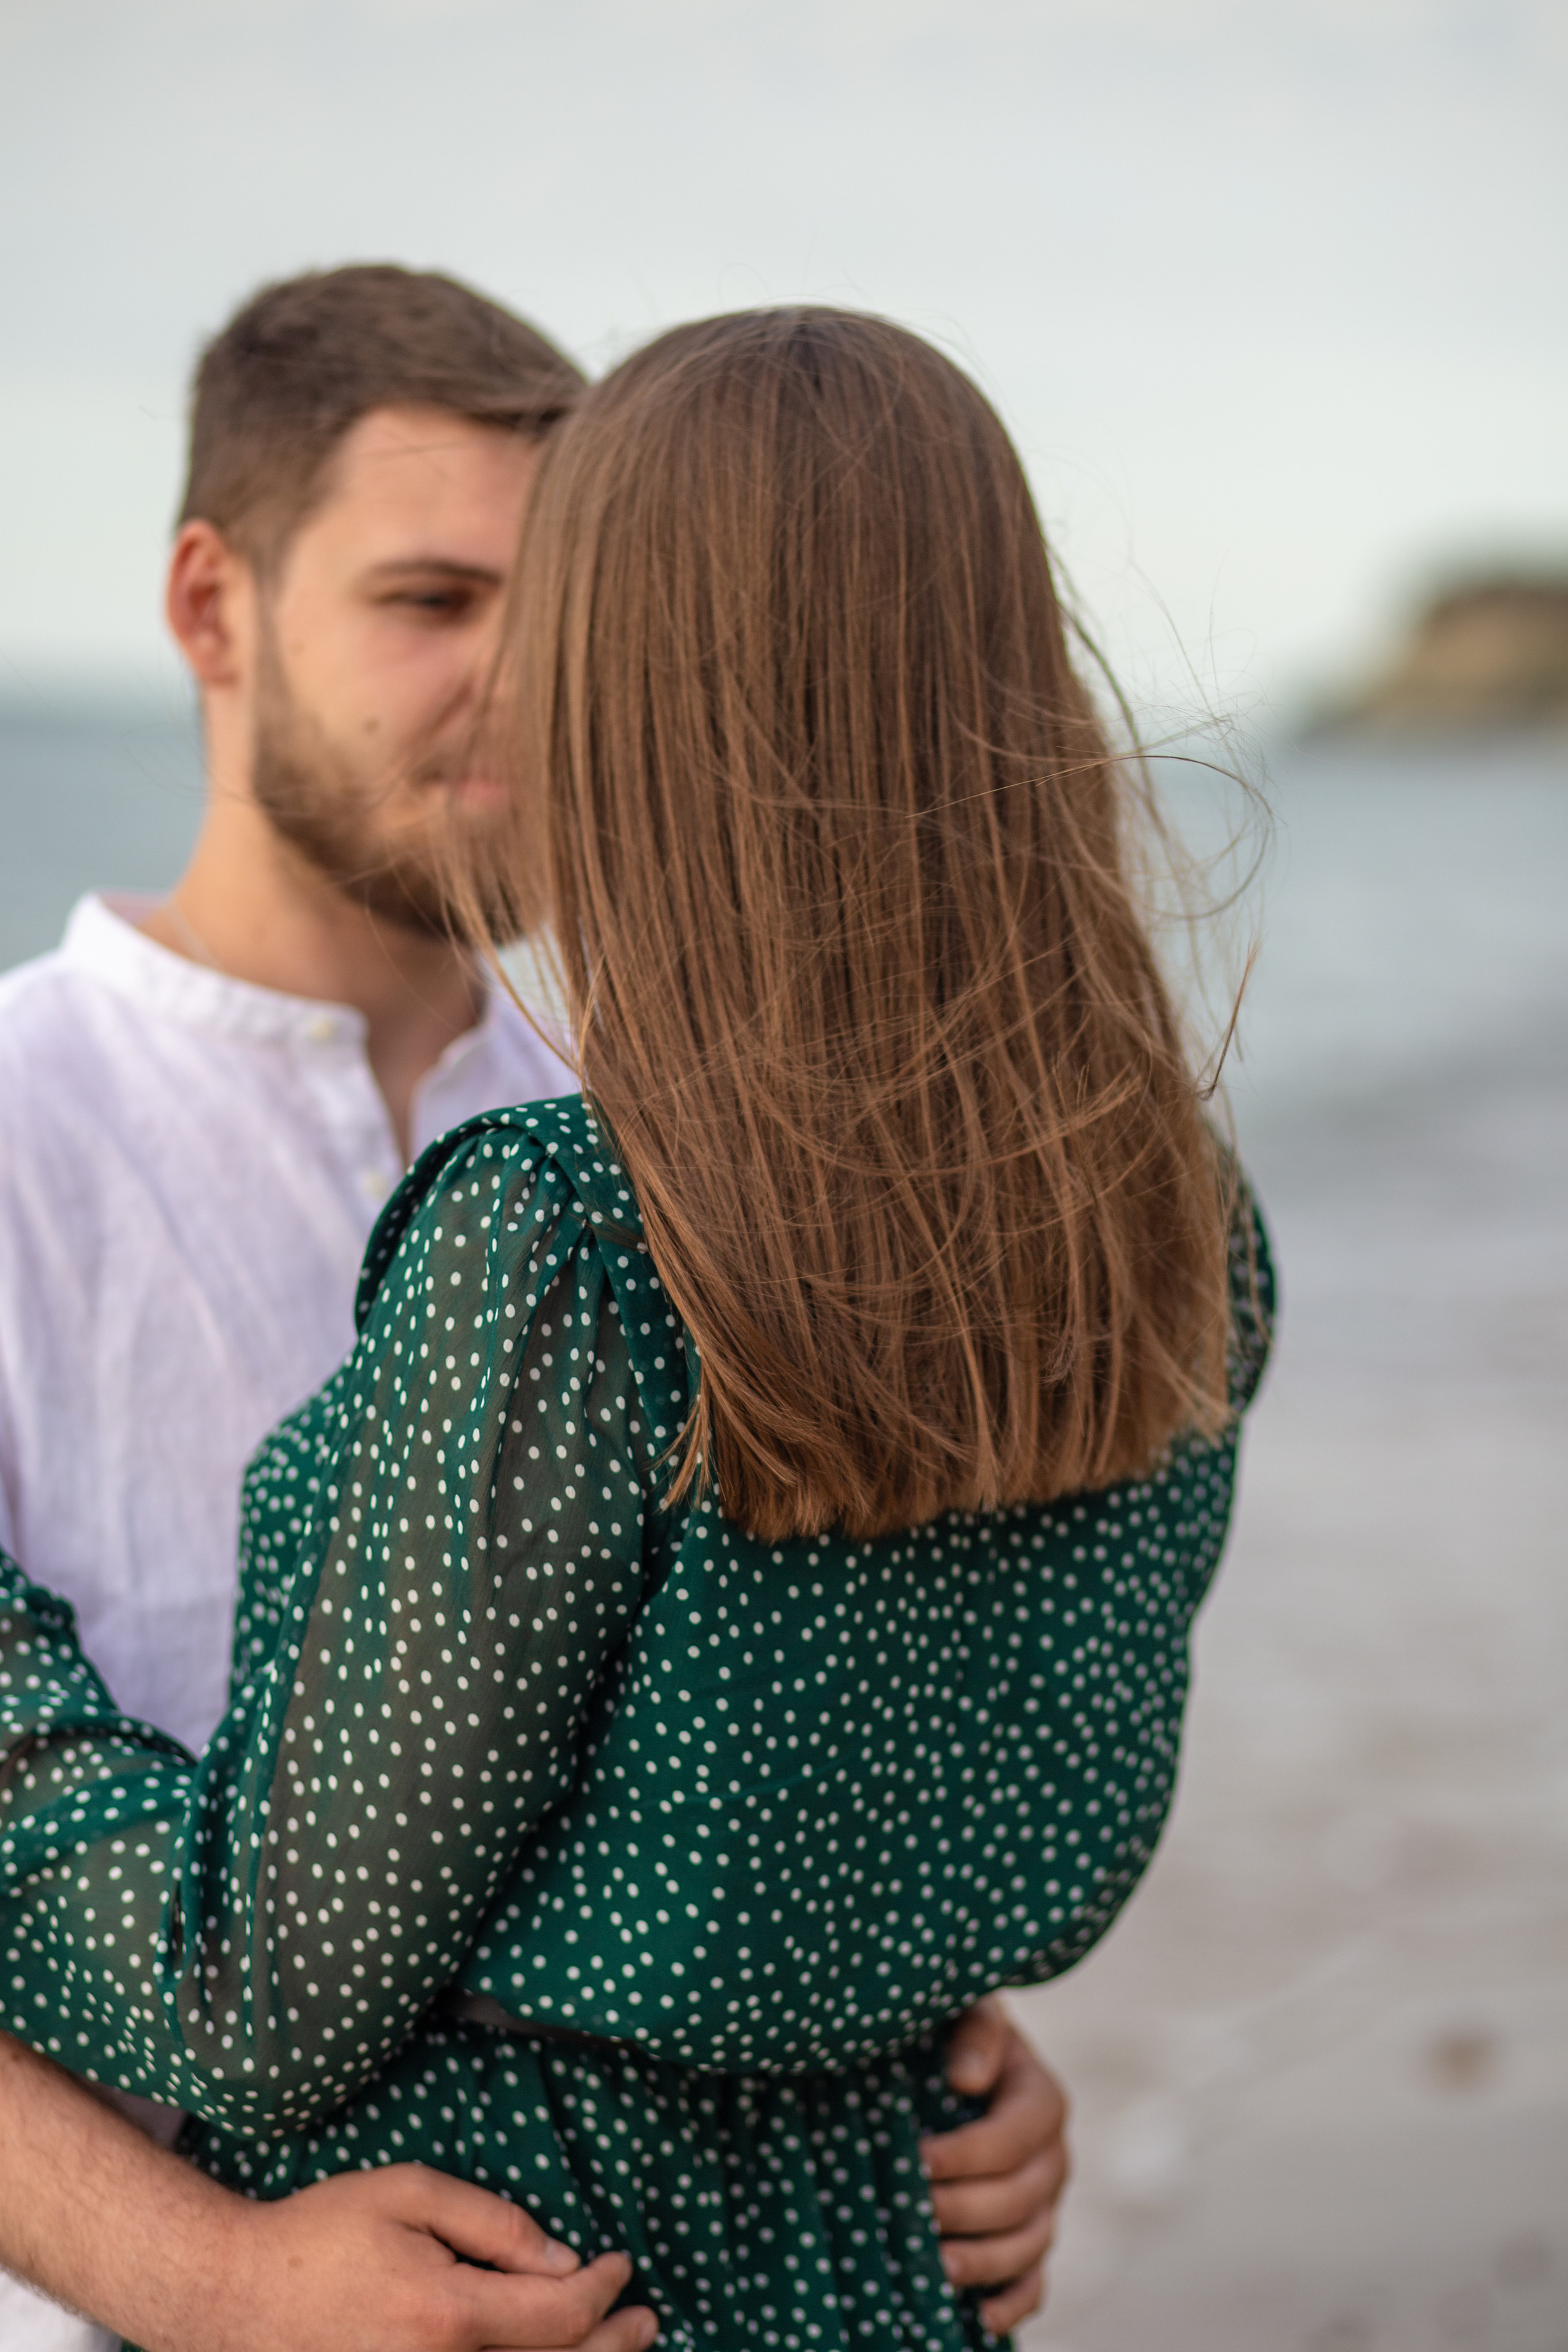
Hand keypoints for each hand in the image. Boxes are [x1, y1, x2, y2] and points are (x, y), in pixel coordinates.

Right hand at [216, 2166, 658, 2351]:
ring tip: (619, 2349)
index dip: (604, 2292)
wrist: (234, 2298)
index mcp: (449, 2316)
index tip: (622, 2265)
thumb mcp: (411, 2195)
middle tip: (646, 2322)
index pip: (558, 2317)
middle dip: (612, 2347)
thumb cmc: (321, 2235)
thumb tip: (561, 2260)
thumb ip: (494, 2223)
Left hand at [921, 1999, 1069, 2337]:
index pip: (1013, 2139)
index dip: (966, 2155)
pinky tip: (980, 2319)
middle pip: (1020, 2200)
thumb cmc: (952, 2033)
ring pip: (1029, 2246)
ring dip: (985, 2262)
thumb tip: (967, 2081)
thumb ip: (976, 2031)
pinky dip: (1013, 2304)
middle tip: (915, 2212)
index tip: (916, 2159)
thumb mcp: (966, 2010)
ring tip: (936, 2267)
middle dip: (966, 2210)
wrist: (953, 2065)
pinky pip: (1035, 2282)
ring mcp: (1045, 2205)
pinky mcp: (1030, 2239)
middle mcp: (1052, 2158)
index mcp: (1041, 2101)